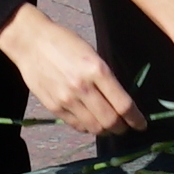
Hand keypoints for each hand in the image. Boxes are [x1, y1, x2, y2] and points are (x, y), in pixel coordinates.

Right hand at [0, 2, 137, 137]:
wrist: (31, 43)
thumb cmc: (65, 43)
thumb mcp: (92, 54)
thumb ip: (106, 78)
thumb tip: (121, 101)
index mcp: (97, 70)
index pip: (123, 104)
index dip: (136, 119)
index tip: (141, 124)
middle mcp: (83, 88)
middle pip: (110, 121)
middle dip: (122, 128)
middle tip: (126, 127)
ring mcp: (67, 100)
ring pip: (94, 127)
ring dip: (106, 130)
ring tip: (110, 127)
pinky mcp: (54, 107)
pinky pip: (76, 125)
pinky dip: (88, 128)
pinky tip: (92, 122)